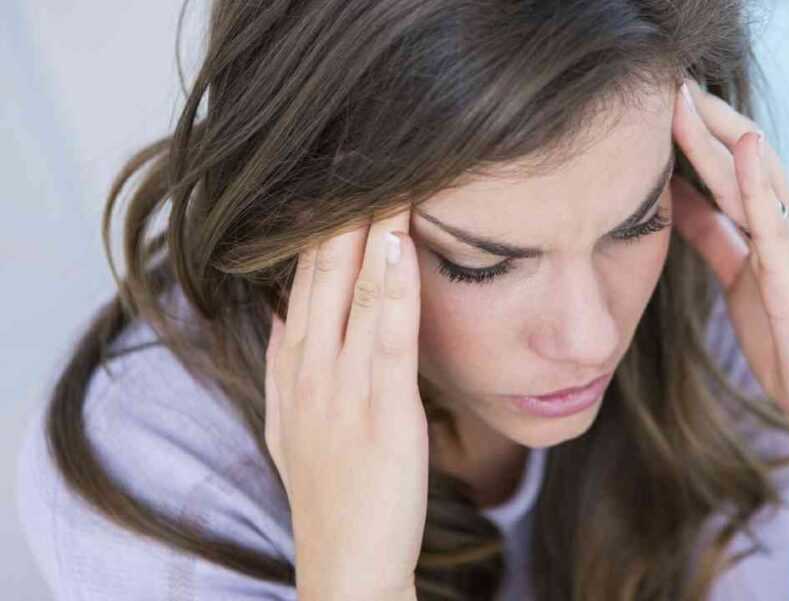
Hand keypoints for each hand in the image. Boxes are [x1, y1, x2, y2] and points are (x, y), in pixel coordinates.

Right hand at [263, 206, 424, 598]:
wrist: (347, 564)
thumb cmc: (331, 495)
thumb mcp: (295, 427)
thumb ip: (289, 370)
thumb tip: (284, 320)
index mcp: (292, 373)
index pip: (300, 285)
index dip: (314, 231)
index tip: (333, 184)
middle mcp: (309, 374)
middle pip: (319, 278)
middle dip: (338, 216)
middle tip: (357, 159)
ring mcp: (341, 392)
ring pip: (351, 296)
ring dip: (366, 234)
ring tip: (383, 180)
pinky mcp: (382, 413)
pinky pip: (386, 339)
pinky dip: (393, 289)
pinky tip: (400, 248)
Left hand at [670, 78, 788, 457]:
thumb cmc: (787, 343)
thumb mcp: (737, 278)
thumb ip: (712, 236)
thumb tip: (675, 202)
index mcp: (769, 228)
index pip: (730, 166)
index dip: (696, 134)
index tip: (657, 105)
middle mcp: (787, 227)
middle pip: (742, 159)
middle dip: (704, 120)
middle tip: (666, 83)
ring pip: (753, 178)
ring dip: (720, 135)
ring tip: (687, 97)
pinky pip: (774, 219)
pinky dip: (758, 180)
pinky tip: (742, 145)